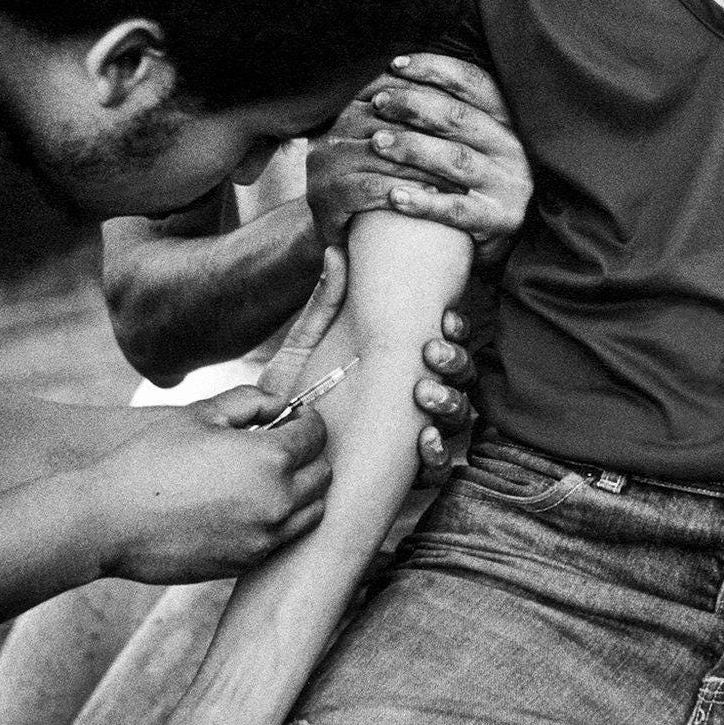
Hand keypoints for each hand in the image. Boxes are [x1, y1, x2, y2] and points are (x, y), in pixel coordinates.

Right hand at [89, 392, 330, 583]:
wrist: (110, 521)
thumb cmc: (150, 461)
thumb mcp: (199, 415)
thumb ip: (249, 402)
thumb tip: (280, 404)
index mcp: (270, 459)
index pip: (316, 435)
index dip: (307, 420)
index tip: (293, 417)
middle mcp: (278, 501)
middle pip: (323, 474)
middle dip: (309, 454)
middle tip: (282, 444)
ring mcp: (265, 537)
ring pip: (313, 510)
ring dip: (302, 490)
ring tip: (269, 477)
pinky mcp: (249, 561)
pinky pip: (285, 537)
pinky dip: (282, 518)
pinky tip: (251, 505)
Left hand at [260, 246, 474, 479]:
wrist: (264, 449)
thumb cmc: (290, 393)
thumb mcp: (305, 345)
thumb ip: (324, 303)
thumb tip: (335, 251)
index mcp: (400, 361)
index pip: (443, 341)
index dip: (454, 330)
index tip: (444, 319)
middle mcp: (414, 396)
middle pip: (459, 376)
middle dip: (455, 362)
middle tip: (432, 354)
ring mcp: (410, 435)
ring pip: (456, 418)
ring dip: (450, 404)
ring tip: (425, 395)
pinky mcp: (399, 473)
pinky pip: (435, 469)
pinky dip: (436, 457)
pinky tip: (423, 443)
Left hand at [307, 54, 531, 266]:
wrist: (502, 234)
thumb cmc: (477, 176)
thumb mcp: (478, 136)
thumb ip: (454, 105)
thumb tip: (401, 65)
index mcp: (510, 119)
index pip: (473, 82)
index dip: (433, 69)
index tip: (395, 65)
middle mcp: (515, 148)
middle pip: (459, 118)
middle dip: (414, 106)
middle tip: (379, 103)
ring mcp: (510, 186)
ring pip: (455, 160)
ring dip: (412, 148)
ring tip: (378, 143)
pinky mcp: (500, 221)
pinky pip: (456, 209)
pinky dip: (423, 202)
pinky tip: (393, 196)